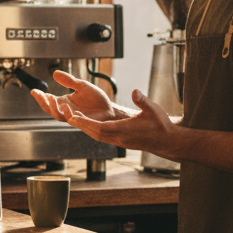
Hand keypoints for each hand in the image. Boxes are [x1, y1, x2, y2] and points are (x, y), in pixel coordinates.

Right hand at [31, 70, 128, 124]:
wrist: (109, 109)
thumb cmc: (96, 99)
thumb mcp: (82, 86)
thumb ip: (69, 81)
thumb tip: (55, 73)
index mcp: (64, 102)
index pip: (49, 100)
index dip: (40, 97)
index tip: (34, 90)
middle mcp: (67, 111)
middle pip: (50, 110)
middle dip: (43, 103)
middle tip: (40, 95)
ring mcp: (74, 117)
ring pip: (59, 116)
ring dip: (54, 109)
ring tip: (53, 98)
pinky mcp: (83, 122)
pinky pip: (73, 120)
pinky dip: (69, 115)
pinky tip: (67, 107)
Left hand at [64, 88, 179, 155]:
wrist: (167, 141)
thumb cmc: (161, 125)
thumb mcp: (153, 109)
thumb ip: (142, 101)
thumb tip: (134, 91)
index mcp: (124, 131)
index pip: (100, 128)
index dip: (85, 123)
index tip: (73, 117)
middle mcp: (119, 139)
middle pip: (94, 133)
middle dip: (80, 125)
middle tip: (66, 115)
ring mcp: (119, 141)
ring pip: (97, 136)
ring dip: (85, 127)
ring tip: (73, 118)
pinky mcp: (120, 142)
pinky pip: (103, 136)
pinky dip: (93, 130)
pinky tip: (88, 124)